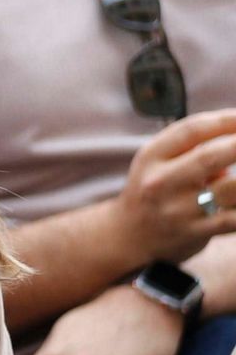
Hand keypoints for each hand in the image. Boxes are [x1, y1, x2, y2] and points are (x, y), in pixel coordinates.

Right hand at [109, 109, 235, 263]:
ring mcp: (179, 209)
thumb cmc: (153, 189)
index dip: (225, 120)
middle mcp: (161, 181)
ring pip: (230, 188)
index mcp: (151, 156)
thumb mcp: (157, 162)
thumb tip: (235, 141)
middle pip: (210, 156)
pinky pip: (235, 218)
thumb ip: (191, 150)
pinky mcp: (196, 232)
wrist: (130, 235)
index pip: (191, 130)